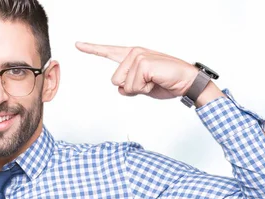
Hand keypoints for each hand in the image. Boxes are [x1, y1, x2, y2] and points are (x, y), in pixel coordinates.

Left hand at [75, 42, 198, 99]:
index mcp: (131, 57)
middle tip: (149, 83)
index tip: (77, 44)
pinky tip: (156, 80)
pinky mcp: (143, 63)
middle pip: (115, 81)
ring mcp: (138, 56)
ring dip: (138, 89)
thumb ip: (127, 86)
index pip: (108, 52)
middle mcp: (133, 54)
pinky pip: (133, 86)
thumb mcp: (142, 87)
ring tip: (153, 81)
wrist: (187, 82)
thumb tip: (120, 88)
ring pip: (123, 85)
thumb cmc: (166, 83)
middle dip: (131, 89)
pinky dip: (144, 89)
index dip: (92, 49)